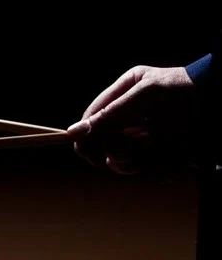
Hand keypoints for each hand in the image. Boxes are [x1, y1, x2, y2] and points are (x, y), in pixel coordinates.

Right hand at [67, 65, 198, 173]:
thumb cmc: (186, 91)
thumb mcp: (144, 97)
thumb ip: (109, 116)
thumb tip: (73, 132)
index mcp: (126, 91)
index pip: (94, 116)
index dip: (87, 135)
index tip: (87, 153)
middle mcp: (135, 113)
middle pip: (107, 142)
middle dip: (115, 153)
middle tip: (124, 158)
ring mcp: (151, 133)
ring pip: (129, 158)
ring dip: (139, 163)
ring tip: (155, 158)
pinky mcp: (168, 151)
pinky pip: (153, 167)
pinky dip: (163, 168)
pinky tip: (178, 159)